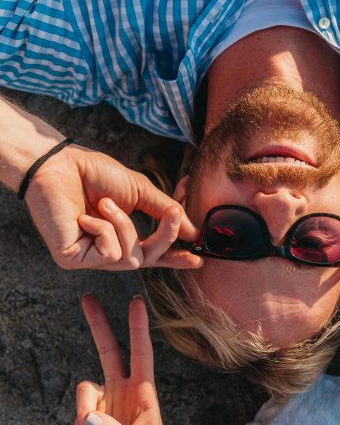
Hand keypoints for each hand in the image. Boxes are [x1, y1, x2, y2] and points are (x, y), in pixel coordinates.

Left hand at [24, 144, 201, 270]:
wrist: (59, 165)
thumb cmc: (93, 173)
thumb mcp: (139, 191)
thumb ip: (164, 211)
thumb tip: (192, 231)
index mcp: (120, 235)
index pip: (151, 253)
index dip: (173, 258)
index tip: (197, 259)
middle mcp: (104, 250)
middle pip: (147, 259)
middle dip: (164, 236)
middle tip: (173, 215)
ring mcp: (88, 257)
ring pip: (130, 258)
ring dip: (124, 225)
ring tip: (105, 203)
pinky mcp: (73, 259)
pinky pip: (109, 253)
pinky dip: (104, 230)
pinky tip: (84, 217)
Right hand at [75, 295, 169, 424]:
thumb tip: (90, 418)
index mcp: (145, 394)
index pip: (141, 354)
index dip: (137, 328)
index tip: (135, 302)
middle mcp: (124, 392)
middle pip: (108, 351)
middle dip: (98, 325)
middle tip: (87, 298)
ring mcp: (106, 404)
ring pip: (84, 391)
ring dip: (83, 416)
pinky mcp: (90, 420)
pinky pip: (77, 416)